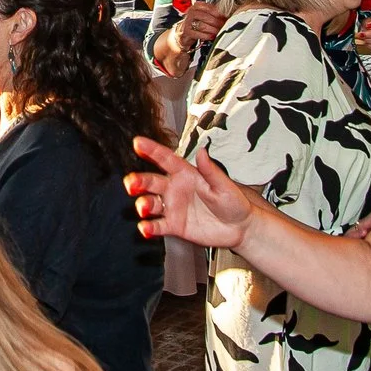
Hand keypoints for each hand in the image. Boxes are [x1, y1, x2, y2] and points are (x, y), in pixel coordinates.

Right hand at [127, 138, 256, 249]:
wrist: (239, 228)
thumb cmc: (234, 203)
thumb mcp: (224, 185)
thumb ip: (211, 171)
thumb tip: (202, 152)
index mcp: (186, 174)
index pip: (166, 159)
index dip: (151, 150)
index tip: (138, 142)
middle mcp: (176, 189)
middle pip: (152, 181)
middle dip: (139, 180)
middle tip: (131, 182)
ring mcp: (173, 207)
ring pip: (151, 203)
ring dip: (143, 204)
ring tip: (143, 207)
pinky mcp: (174, 225)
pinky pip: (157, 226)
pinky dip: (149, 227)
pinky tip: (145, 228)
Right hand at [176, 0, 227, 52]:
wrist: (183, 32)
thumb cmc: (196, 23)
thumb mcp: (204, 15)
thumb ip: (214, 14)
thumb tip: (227, 16)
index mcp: (197, 6)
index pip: (209, 7)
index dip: (218, 13)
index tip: (225, 17)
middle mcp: (191, 12)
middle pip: (206, 17)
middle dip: (216, 22)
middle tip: (223, 26)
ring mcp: (188, 22)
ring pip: (202, 25)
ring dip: (212, 30)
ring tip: (218, 31)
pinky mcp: (186, 32)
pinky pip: (198, 33)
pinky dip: (206, 36)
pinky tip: (211, 36)